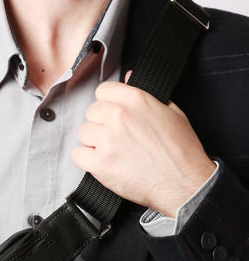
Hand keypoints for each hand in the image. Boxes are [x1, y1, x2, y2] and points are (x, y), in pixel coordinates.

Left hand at [71, 72, 215, 216]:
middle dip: (100, 124)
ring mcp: (107, 140)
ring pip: (83, 133)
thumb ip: (146, 93)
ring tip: (111, 152)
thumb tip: (128, 77)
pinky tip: (101, 163)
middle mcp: (118, 117)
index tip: (112, 114)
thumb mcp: (172, 112)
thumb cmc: (181, 152)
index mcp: (136, 100)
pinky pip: (77, 155)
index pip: (102, 91)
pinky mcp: (100, 164)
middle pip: (91, 113)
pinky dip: (86, 160)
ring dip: (93, 143)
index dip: (106, 103)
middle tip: (115, 137)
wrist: (183, 183)